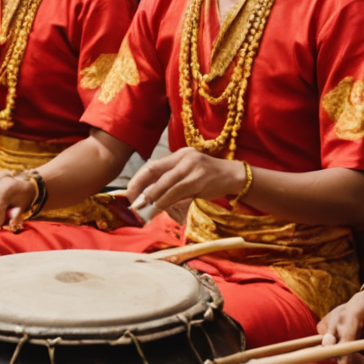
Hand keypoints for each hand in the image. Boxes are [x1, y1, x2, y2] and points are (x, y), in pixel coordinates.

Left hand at [124, 149, 245, 218]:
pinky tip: (160, 208)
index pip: (153, 165)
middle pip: (156, 173)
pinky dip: (167, 201)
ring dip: (153, 199)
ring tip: (144, 209)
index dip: (138, 179)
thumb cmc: (207, 176)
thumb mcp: (188, 171)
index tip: (130, 192)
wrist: (233, 175)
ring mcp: (192, 168)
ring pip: (167, 185)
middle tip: (134, 203)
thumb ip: (171, 179)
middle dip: (142, 190)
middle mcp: (184, 158)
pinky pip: (178, 192)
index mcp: (179, 154)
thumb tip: (148, 194)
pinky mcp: (200, 180)